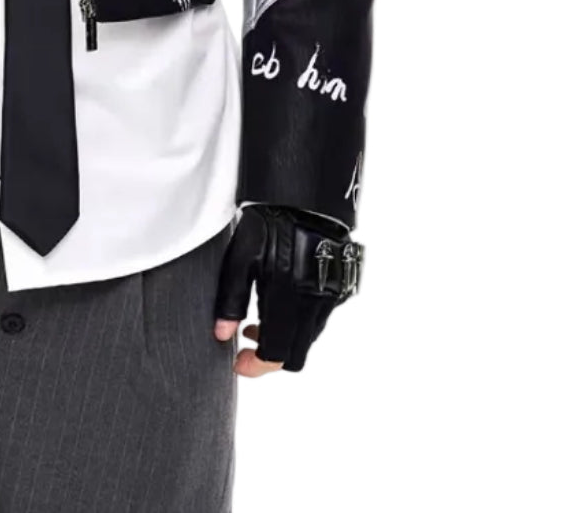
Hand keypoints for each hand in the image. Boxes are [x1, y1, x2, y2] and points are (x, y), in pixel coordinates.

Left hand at [211, 203, 364, 373]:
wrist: (307, 195)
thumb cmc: (269, 222)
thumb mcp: (241, 255)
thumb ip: (231, 298)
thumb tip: (221, 335)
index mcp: (288, 297)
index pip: (277, 355)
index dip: (256, 367)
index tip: (238, 362)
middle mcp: (315, 303)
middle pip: (296, 355)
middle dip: (270, 358)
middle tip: (246, 345)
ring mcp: (332, 297)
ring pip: (309, 338)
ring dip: (285, 339)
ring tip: (257, 322)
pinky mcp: (340, 289)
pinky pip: (319, 319)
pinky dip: (300, 321)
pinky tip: (281, 303)